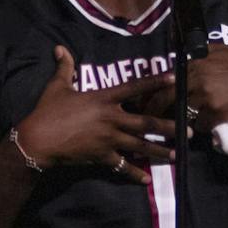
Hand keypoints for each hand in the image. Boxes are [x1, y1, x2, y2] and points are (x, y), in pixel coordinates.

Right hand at [15, 45, 178, 183]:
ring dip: (160, 151)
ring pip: (140, 146)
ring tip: (177, 155)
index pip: (135, 88)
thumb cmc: (48, 111)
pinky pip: (122, 166)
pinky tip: (146, 180)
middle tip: (189, 131)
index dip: (155, 82)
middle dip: (169, 127)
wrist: (39, 139)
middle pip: (147, 122)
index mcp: (103, 99)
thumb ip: (65, 67)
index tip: (174, 78)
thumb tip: (59, 48)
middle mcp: (112, 118)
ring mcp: (109, 139)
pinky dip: (134, 174)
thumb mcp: (57, 86)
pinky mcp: (102, 156)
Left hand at [136, 45, 227, 127]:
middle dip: (154, 109)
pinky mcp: (214, 111)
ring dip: (183, 119)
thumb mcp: (222, 53)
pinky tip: (212, 121)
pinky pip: (199, 124)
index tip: (144, 100)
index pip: (166, 78)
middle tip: (148, 118)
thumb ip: (200, 56)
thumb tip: (180, 64)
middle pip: (166, 97)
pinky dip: (202, 126)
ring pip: (182, 112)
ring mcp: (205, 94)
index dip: (153, 92)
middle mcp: (198, 75)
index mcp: (196, 61)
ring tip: (184, 122)